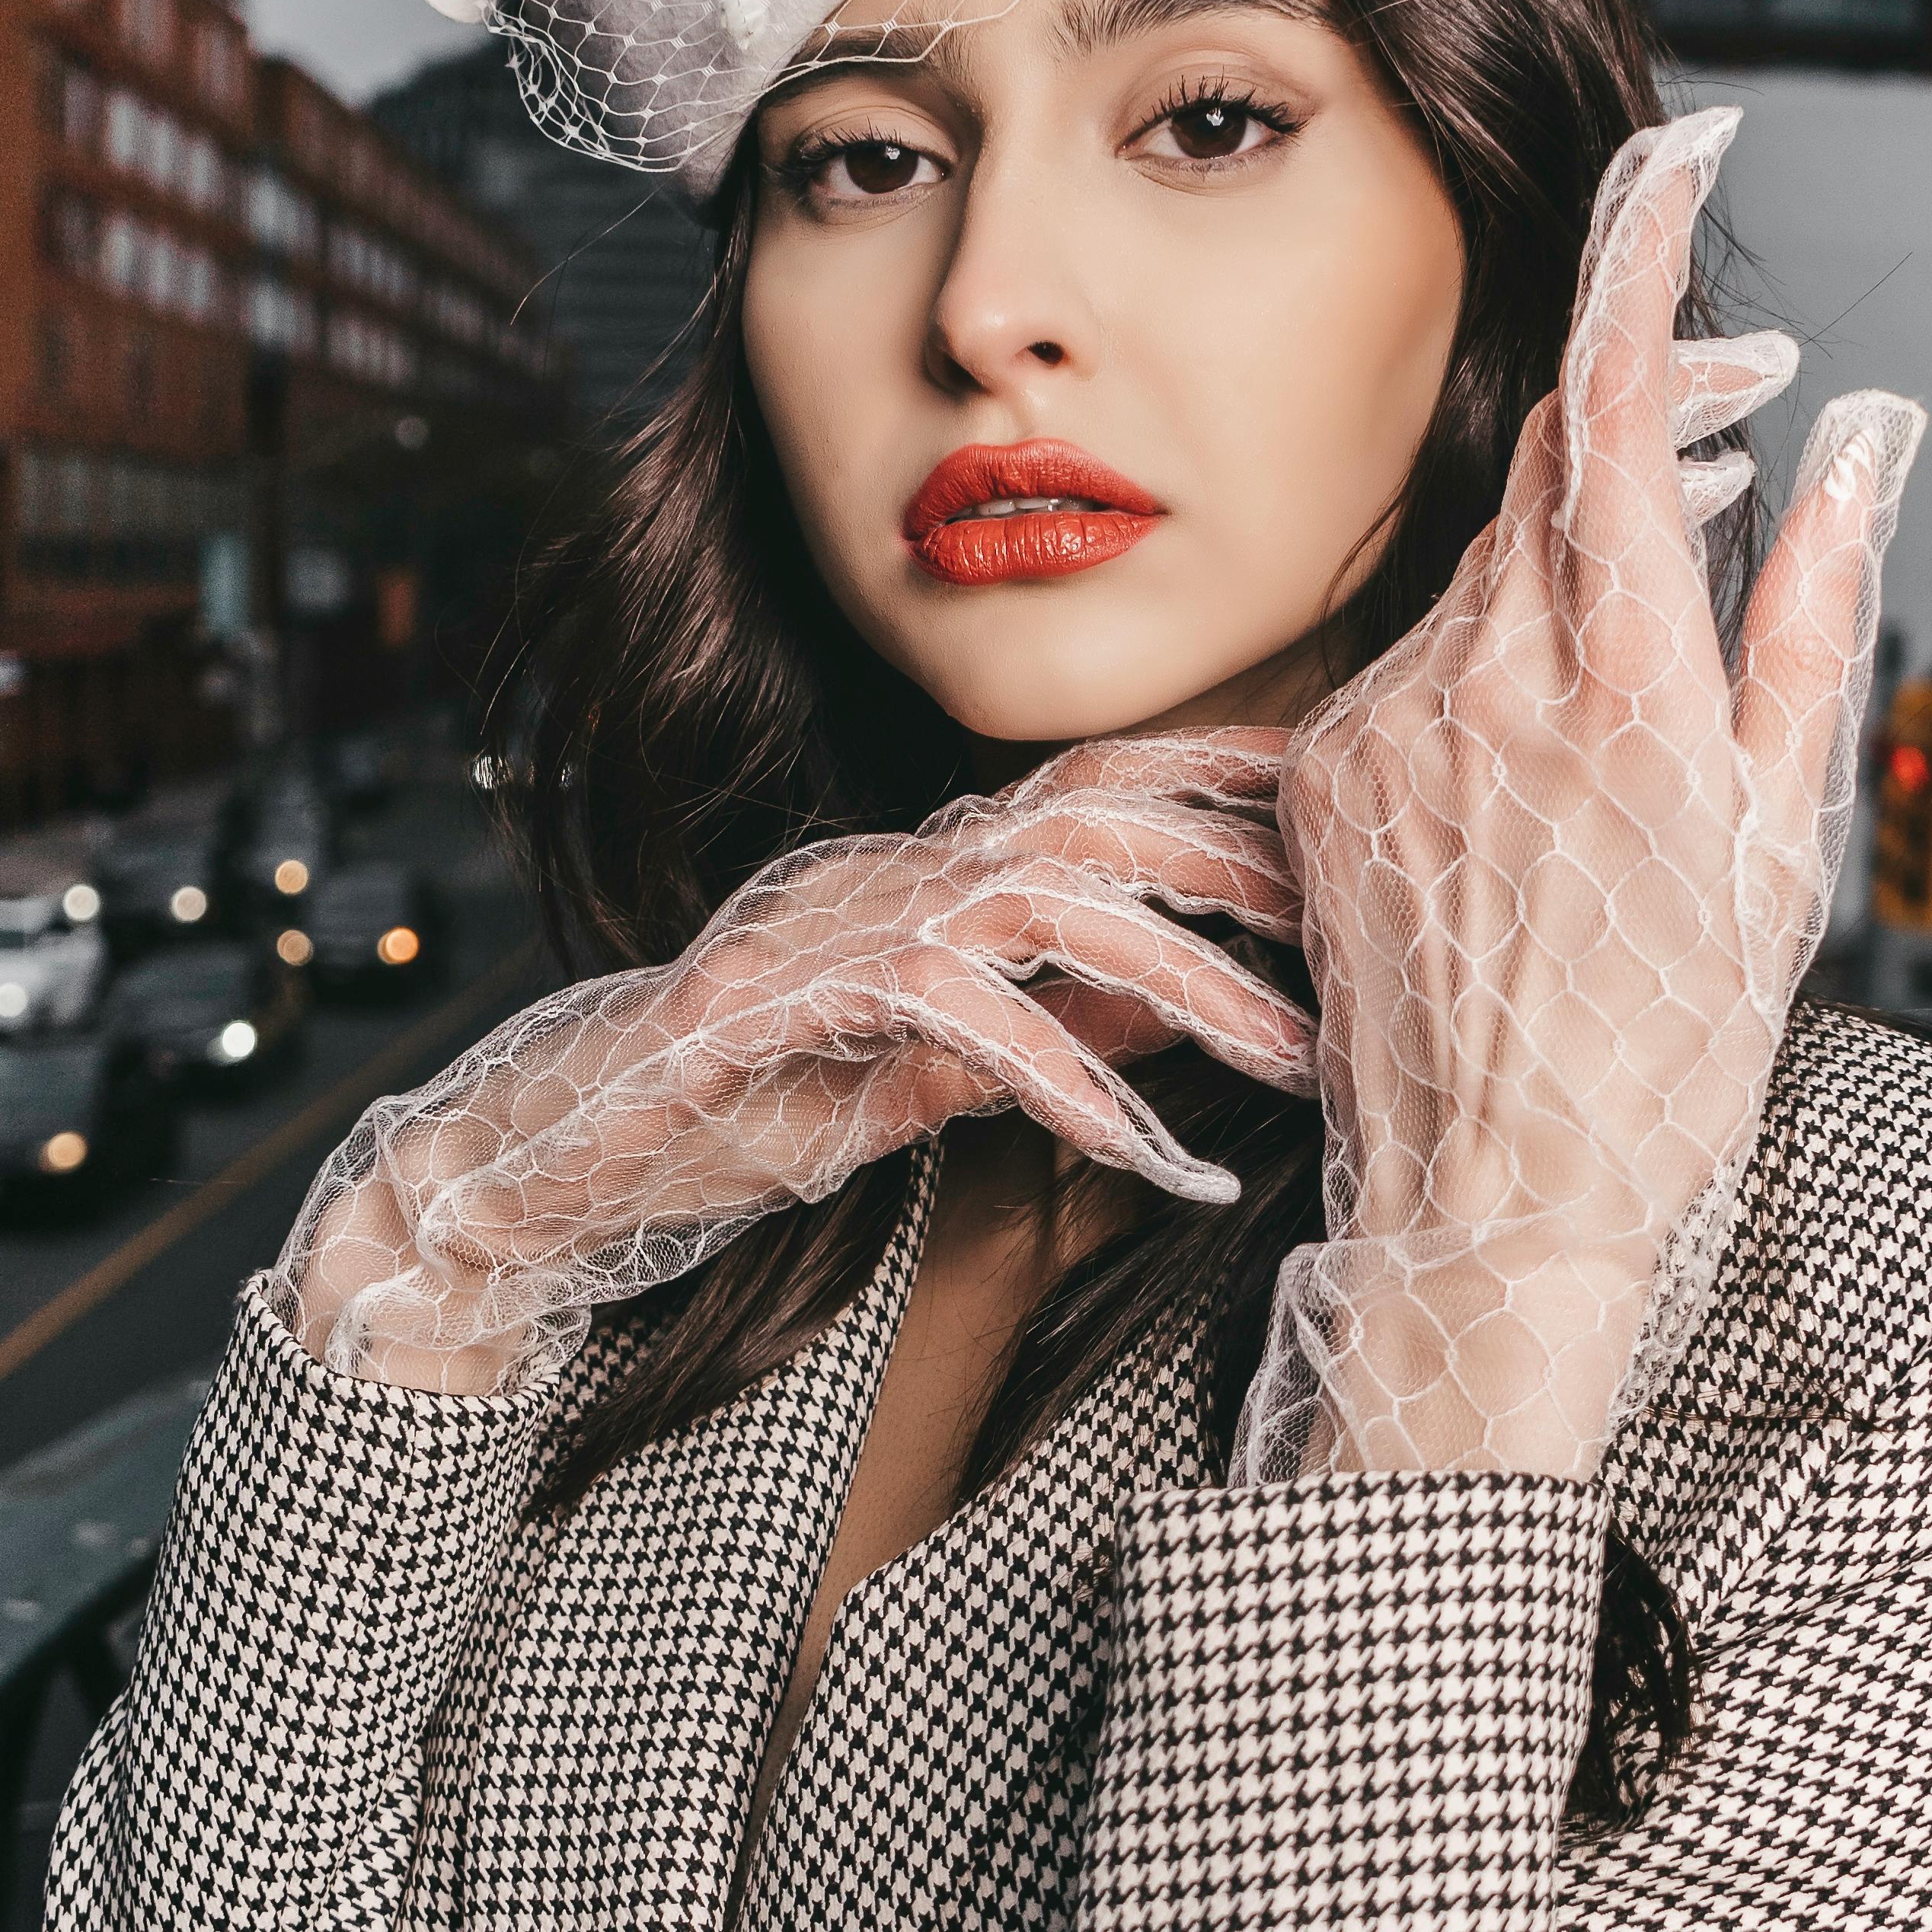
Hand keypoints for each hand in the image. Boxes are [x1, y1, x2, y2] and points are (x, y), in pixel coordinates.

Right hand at [279, 738, 1316, 1393]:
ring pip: (1053, 909)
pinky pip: (956, 1024)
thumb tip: (1178, 999)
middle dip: (1248, 866)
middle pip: (1102, 823)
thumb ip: (1043, 1027)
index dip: (1222, 779)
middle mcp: (890, 872)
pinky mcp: (791, 1001)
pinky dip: (1066, 1082)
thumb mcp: (921, 1072)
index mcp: (923, 871)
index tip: (1348, 801)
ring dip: (1196, 984)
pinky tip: (1147, 1151)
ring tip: (1300, 1056)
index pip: (1096, 790)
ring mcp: (838, 928)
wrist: (557, 1153)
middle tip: (1375, 933)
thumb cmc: (734, 1111)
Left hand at [1244, 106, 1920, 1485]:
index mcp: (1625, 680)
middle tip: (1736, 428)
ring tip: (1620, 730)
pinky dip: (1479, 679)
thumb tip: (1864, 438)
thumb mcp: (1785, 830)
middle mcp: (1489, 676)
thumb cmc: (1662, 1045)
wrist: (1492, 1203)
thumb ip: (1811, 609)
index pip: (1620, 397)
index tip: (1678, 150)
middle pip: (1553, 471)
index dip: (1646, 252)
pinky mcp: (1320, 774)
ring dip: (1565, 587)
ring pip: (1487, 575)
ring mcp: (1389, 721)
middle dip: (1641, 424)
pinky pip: (1412, 666)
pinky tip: (1523, 793)